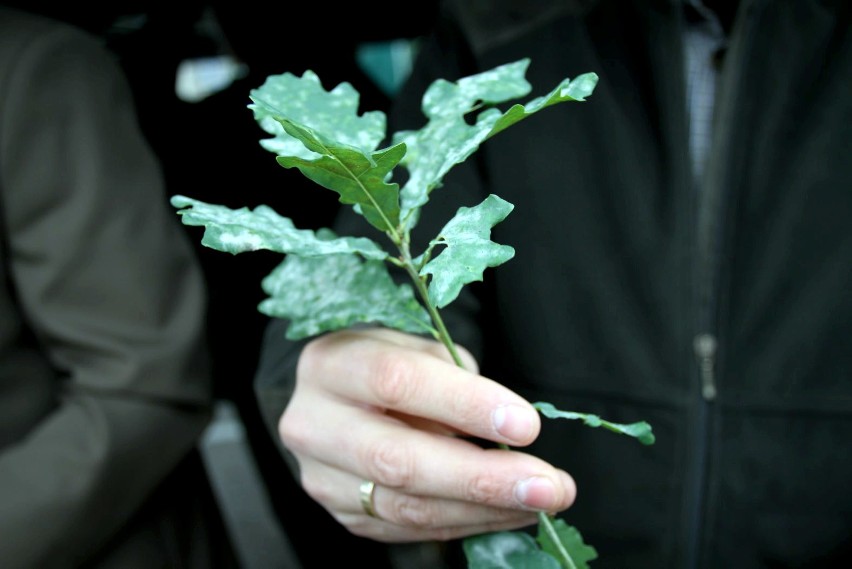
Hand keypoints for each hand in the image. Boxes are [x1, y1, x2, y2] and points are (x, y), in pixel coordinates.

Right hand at [278, 327, 575, 541]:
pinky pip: (410, 529)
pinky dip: (467, 522)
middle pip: (399, 459)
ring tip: (542, 501)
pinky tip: (509, 511)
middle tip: (549, 485)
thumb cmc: (386, 362)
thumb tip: (508, 430)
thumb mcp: (415, 347)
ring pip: (407, 506)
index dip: (463, 404)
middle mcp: (313, 425)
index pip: (396, 382)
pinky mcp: (344, 514)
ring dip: (485, 509)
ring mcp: (323, 478)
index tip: (525, 425)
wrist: (335, 399)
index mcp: (330, 365)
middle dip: (482, 477)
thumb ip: (453, 378)